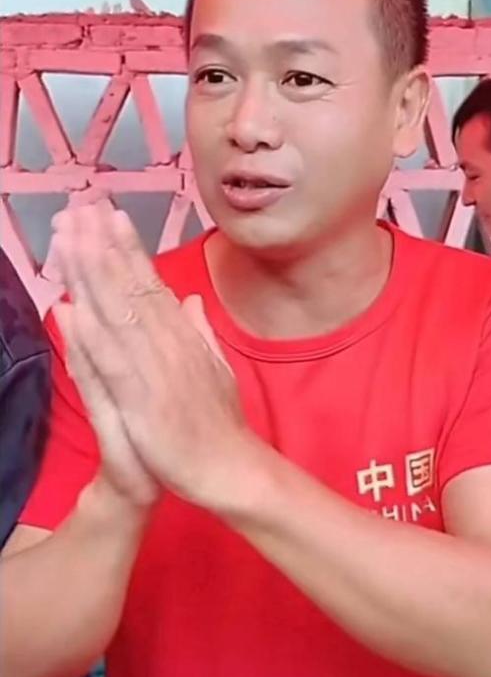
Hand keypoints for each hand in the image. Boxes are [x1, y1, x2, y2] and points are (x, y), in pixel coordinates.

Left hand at [51, 201, 251, 510]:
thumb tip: (189, 299)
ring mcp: (157, 371)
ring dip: (92, 275)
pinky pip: (114, 364)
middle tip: (80, 208)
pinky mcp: (144, 402)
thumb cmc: (220, 424)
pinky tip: (75, 307)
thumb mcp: (215, 369)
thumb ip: (200, 332)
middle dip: (103, 247)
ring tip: (72, 238)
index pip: (151, 285)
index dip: (127, 249)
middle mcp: (170, 345)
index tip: (109, 215)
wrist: (232, 469)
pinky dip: (94, 335)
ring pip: (119, 315)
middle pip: (131, 289)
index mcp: (184, 338)